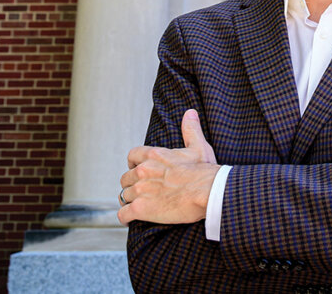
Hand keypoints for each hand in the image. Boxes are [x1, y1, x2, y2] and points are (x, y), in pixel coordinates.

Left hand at [118, 109, 218, 224]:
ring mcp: (140, 190)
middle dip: (132, 184)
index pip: (132, 156)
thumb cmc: (204, 171)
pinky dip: (125, 217)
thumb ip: (190, 129)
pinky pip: (123, 214)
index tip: (139, 169)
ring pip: (124, 196)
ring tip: (138, 206)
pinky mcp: (141, 209)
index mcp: (153, 155)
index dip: (134, 164)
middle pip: (126, 178)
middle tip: (141, 191)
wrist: (208, 191)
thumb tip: (190, 113)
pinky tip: (130, 219)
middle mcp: (143, 171)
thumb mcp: (198, 146)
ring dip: (131, 201)